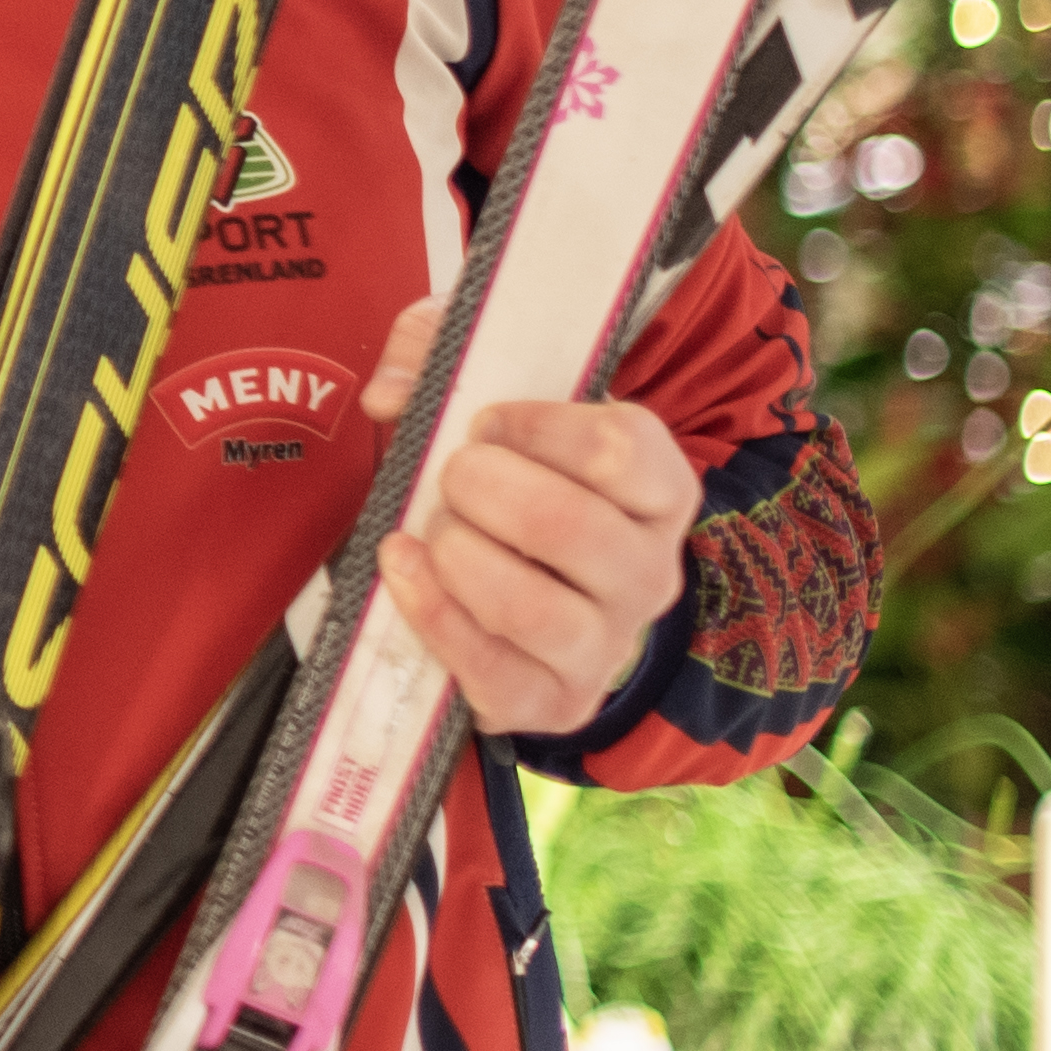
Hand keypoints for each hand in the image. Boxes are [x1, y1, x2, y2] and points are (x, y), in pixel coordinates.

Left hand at [355, 296, 700, 738]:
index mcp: (659, 488)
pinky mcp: (555, 700)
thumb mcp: (491, 391)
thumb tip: (390, 392)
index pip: (621, 449)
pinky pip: (495, 671)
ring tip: (433, 533)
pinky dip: (434, 618)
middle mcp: (650, 570)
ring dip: (460, 560)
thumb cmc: (515, 477)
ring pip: (536, 609)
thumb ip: (439, 350)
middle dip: (485, 491)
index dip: (538, 427)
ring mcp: (608, 644)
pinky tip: (404, 572)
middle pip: (573, 528)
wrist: (534, 589)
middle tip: (452, 477)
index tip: (484, 422)